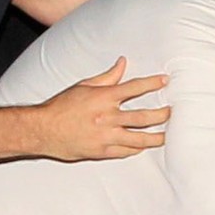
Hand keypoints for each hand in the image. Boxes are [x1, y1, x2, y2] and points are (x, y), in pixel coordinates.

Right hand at [31, 57, 168, 160]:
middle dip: (161, 115)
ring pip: (138, 138)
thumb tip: (122, 63)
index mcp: (103, 98)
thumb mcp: (83, 86)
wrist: (43, 130)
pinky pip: (125, 152)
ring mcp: (106, 136)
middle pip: (143, 117)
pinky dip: (136, 149)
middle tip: (171, 112)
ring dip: (155, 137)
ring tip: (165, 136)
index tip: (165, 81)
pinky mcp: (101, 152)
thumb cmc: (61, 106)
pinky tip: (144, 146)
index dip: (152, 83)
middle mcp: (107, 117)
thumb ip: (107, 77)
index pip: (135, 88)